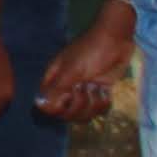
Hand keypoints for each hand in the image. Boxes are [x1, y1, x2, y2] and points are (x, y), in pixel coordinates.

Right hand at [38, 4, 133, 123]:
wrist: (116, 40)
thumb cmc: (90, 50)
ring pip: (83, 116)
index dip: (59, 108)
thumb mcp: (72, 69)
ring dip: (93, 105)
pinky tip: (105, 92)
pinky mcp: (99, 94)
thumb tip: (40, 105)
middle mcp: (67, 90)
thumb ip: (56, 89)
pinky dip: (104, 104)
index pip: (48, 106)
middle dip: (79, 105)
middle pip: (66, 115)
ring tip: (97, 88)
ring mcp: (83, 93)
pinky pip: (98, 111)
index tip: (69, 95)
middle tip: (86, 87)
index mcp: (54, 82)